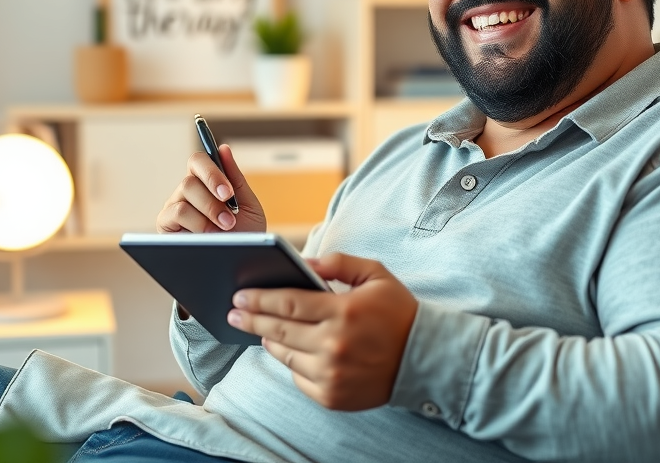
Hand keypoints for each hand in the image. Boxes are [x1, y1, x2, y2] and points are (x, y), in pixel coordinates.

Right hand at [156, 144, 266, 233]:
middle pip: (190, 180)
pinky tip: (208, 237)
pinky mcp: (166, 225)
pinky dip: (196, 224)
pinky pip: (176, 214)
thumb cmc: (245, 235)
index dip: (212, 172)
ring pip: (184, 196)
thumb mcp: (248, 206)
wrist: (241, 265)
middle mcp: (187, 192)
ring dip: (207, 214)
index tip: (228, 193)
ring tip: (223, 231)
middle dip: (213, 201)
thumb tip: (223, 148)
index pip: (199, 161)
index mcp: (206, 182)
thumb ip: (236, 178)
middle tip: (230, 220)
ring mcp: (174, 207)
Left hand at [227, 253, 417, 410]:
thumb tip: (305, 262)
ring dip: (270, 340)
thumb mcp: (376, 274)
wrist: (425, 358)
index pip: (288, 302)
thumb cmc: (398, 312)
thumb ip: (339, 263)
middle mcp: (335, 345)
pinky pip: (299, 378)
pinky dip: (293, 364)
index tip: (240, 295)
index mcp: (344, 311)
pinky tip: (294, 352)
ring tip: (264, 329)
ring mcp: (332, 374)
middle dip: (251, 319)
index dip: (259, 298)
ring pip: (285, 355)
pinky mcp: (332, 396)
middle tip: (234, 312)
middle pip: (278, 330)